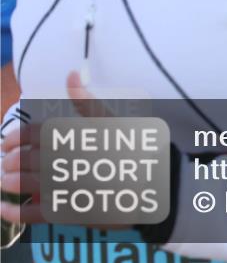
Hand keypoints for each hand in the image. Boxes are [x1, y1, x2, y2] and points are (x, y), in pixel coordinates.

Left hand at [1, 73, 123, 227]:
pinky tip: (5, 208)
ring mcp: (71, 187)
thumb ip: (86, 100)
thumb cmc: (130, 150)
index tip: (8, 143)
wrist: (153, 185)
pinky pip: (36, 213)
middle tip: (6, 162)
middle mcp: (72, 160)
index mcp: (78, 137)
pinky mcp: (72, 211)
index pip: (36, 134)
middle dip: (11, 161)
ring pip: (28, 184)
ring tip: (6, 181)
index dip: (16, 138)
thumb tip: (72, 73)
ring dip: (10, 183)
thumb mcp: (111, 120)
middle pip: (28, 159)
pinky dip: (16, 212)